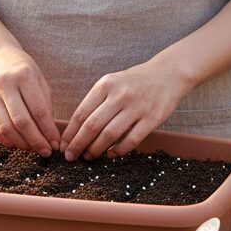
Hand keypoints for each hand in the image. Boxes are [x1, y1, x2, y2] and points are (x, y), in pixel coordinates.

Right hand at [0, 44, 60, 155]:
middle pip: (21, 121)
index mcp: (24, 76)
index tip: (56, 143)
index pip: (38, 110)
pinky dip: (7, 140)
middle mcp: (5, 85)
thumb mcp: (38, 79)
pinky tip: (18, 144)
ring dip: (22, 144)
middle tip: (47, 151)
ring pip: (6, 128)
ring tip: (33, 149)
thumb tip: (50, 134)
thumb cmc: (22, 69)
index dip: (48, 130)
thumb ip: (45, 104)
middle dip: (36, 141)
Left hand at [58, 61, 189, 161]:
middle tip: (70, 156)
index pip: (82, 112)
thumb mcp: (112, 82)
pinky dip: (119, 150)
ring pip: (110, 134)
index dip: (70, 132)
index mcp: (105, 85)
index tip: (63, 145)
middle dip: (78, 144)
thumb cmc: (134, 82)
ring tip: (88, 156)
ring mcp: (136, 107)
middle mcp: (119, 95)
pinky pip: (131, 140)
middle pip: (92, 125)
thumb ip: (96, 101)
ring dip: (96, 149)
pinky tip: (111, 154)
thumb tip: (77, 128)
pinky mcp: (151, 119)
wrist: (167, 74)